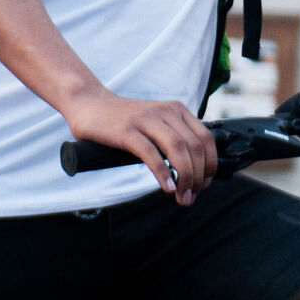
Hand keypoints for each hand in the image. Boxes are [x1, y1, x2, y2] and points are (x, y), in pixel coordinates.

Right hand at [63, 90, 216, 205]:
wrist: (88, 103)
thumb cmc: (122, 120)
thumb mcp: (154, 122)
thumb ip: (172, 138)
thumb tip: (193, 171)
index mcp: (175, 110)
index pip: (205, 138)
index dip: (210, 164)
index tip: (205, 183)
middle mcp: (164, 112)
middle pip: (195, 147)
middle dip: (199, 177)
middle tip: (191, 196)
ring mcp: (145, 120)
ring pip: (178, 149)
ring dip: (185, 177)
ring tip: (182, 196)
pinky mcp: (127, 131)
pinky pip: (152, 154)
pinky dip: (163, 173)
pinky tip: (167, 186)